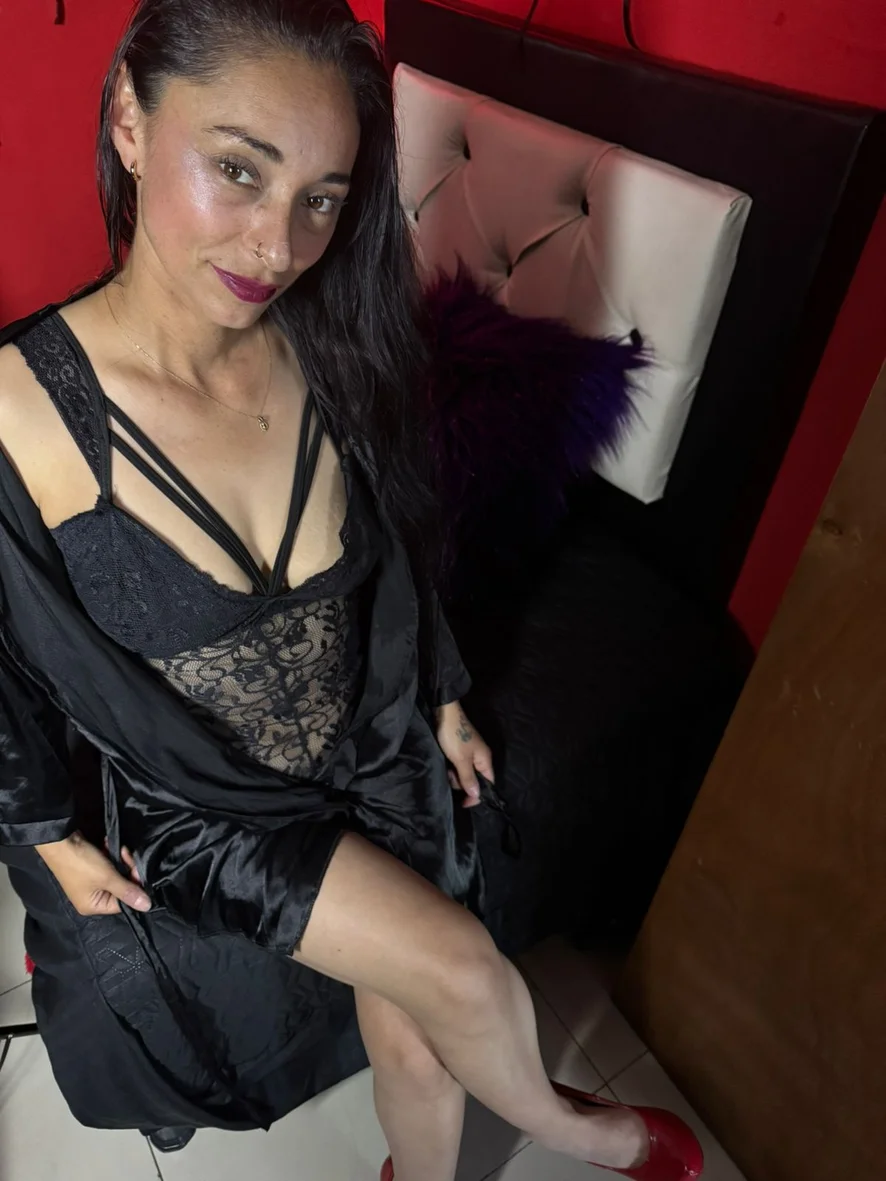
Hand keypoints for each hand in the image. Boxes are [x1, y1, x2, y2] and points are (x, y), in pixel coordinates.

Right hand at [35, 831, 150, 915]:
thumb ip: (128, 891)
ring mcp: (89, 883)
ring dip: (120, 860)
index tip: (139, 871)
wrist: (59, 840)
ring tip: (119, 849)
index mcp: (93, 906)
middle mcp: (91, 898)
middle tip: (127, 855)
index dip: (134, 887)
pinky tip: (108, 845)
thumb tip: (147, 907)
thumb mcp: (108, 878)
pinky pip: (107, 866)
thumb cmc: (82, 863)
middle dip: (127, 870)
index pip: (123, 903)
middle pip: (120, 887)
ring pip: (115, 874)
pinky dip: (110, 855)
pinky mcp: (89, 868)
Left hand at [436, 701, 493, 808]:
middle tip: (451, 775)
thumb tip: (477, 794)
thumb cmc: (454, 737)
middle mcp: (480, 758)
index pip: (488, 784)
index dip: (477, 795)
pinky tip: (445, 764)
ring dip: (455, 775)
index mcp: (485, 760)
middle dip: (462, 783)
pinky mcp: (460, 750)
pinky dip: (452, 768)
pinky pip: (458, 765)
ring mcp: (470, 753)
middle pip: (475, 780)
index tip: (463, 803)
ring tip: (447, 768)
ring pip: (465, 773)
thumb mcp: (461, 760)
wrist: (445, 713)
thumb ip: (469, 778)